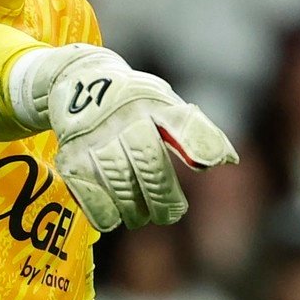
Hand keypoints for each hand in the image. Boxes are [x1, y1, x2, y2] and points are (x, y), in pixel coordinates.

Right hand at [9, 45, 238, 231]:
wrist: (76, 80)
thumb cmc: (133, 101)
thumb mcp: (164, 103)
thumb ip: (194, 130)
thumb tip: (229, 159)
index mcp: (153, 101)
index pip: (180, 121)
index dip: (198, 142)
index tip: (212, 164)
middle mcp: (124, 115)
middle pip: (149, 164)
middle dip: (163, 197)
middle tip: (171, 213)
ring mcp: (95, 135)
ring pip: (121, 184)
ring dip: (135, 210)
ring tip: (142, 216)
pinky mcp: (71, 155)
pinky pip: (90, 195)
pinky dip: (105, 214)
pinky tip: (114, 218)